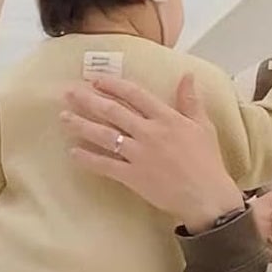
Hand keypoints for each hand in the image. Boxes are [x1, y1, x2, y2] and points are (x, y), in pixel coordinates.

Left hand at [60, 74, 243, 232]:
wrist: (207, 197)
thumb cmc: (207, 161)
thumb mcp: (203, 126)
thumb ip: (191, 100)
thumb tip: (187, 75)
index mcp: (166, 118)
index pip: (134, 94)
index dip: (113, 85)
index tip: (96, 80)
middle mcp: (149, 132)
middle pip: (113, 111)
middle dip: (88, 100)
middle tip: (68, 92)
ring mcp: (139, 155)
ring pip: (105, 135)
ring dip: (82, 125)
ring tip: (64, 117)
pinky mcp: (133, 176)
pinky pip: (106, 165)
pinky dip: (88, 159)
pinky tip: (73, 153)